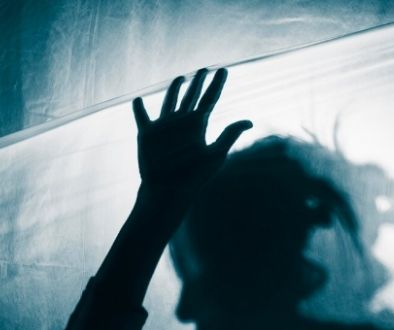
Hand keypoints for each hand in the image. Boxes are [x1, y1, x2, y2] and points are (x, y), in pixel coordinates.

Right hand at [132, 68, 251, 191]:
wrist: (170, 190)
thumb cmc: (194, 176)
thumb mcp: (215, 153)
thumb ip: (229, 135)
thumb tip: (250, 121)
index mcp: (199, 125)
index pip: (210, 99)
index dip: (217, 84)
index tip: (223, 70)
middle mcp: (183, 124)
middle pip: (192, 97)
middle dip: (198, 82)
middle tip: (204, 68)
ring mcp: (165, 128)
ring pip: (170, 102)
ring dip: (175, 89)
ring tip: (180, 77)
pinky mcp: (147, 134)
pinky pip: (143, 118)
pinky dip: (139, 109)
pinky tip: (137, 100)